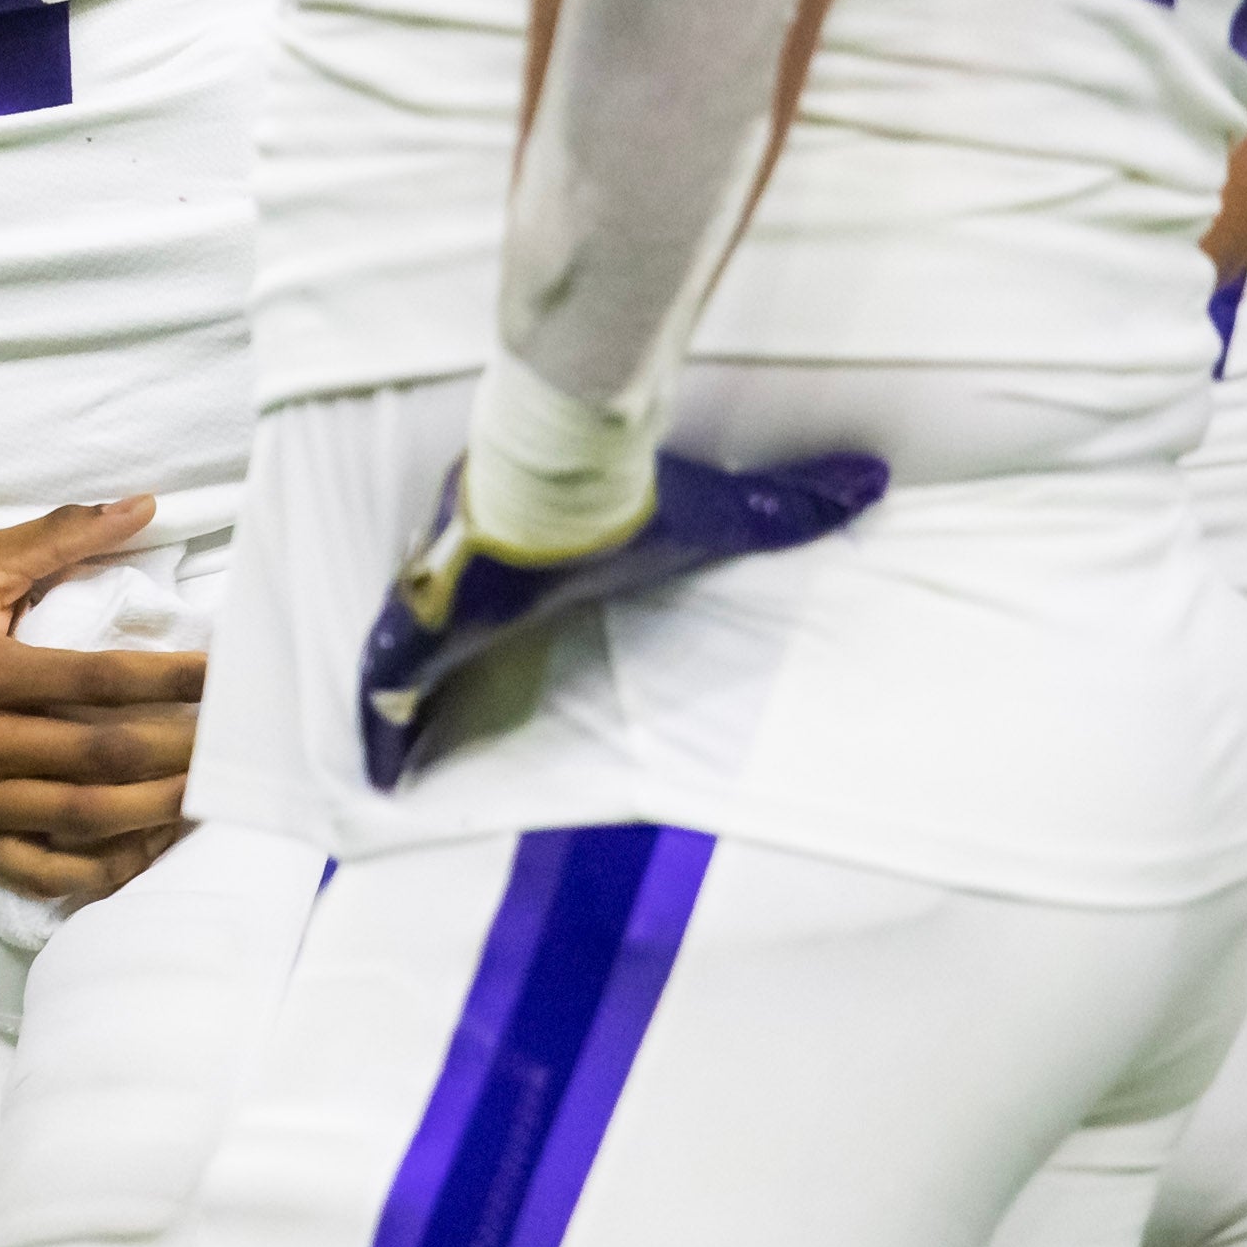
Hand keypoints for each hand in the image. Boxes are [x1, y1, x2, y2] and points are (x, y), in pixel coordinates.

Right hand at [0, 498, 209, 903]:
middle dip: (179, 751)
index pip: (97, 679)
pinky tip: (147, 848)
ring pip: (83, 818)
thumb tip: (142, 505)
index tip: (224, 676)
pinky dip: (103, 870)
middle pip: (100, 755)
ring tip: (208, 795)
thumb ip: (56, 537)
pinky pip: (44, 873)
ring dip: (156, 810)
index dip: (171, 679)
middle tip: (235, 742)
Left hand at [357, 447, 884, 789]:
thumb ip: (788, 506)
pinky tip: (374, 772)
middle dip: (443, 660)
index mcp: (541, 566)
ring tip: (395, 748)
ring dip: (403, 693)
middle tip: (436, 712)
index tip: (501, 636)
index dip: (502, 617)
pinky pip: (380, 685)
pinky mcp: (414, 621)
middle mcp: (487, 581)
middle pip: (452, 625)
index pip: (513, 593)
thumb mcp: (714, 517)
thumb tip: (872, 480)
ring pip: (405, 651)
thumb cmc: (621, 499)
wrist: (559, 474)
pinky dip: (377, 725)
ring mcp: (442, 597)